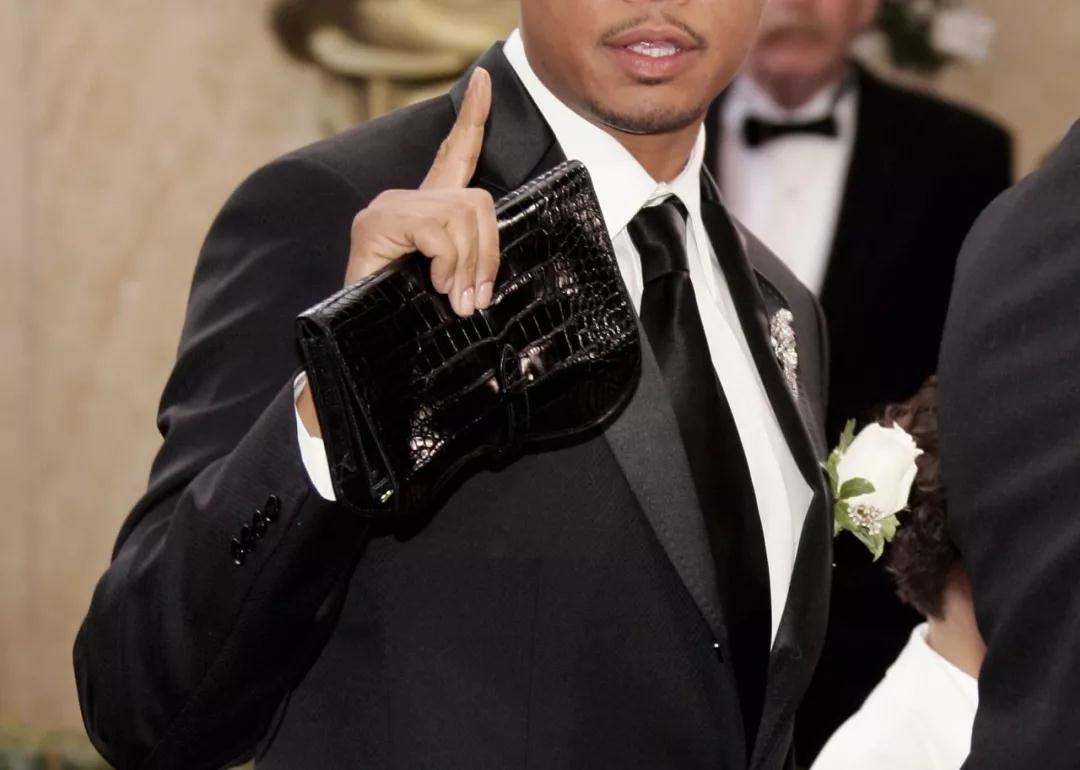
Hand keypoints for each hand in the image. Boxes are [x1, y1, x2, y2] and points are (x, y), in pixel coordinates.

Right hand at [299, 67, 493, 438]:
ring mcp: (389, 208)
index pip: (454, 154)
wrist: (363, 350)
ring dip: (467, 264)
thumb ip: (469, 266)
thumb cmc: (407, 319)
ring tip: (454, 298)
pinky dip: (445, 260)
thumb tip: (488, 278)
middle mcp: (408, 200)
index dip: (473, 117)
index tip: (484, 80)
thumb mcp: (448, 288)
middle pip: (478, 201)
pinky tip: (434, 282)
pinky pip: (436, 228)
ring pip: (462, 214)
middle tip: (475, 299)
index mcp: (428, 210)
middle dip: (488, 253)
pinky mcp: (376, 223)